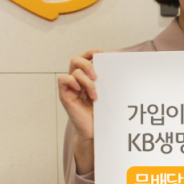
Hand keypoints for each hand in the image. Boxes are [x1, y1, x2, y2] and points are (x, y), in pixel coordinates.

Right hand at [57, 50, 99, 173]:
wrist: (94, 131)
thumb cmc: (102, 113)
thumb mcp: (108, 94)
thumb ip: (108, 81)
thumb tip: (120, 66)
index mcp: (87, 77)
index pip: (85, 57)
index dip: (91, 53)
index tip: (101, 54)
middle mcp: (77, 80)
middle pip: (76, 60)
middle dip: (87, 64)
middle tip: (96, 75)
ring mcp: (71, 88)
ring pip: (74, 71)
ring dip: (86, 80)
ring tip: (94, 94)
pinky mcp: (65, 95)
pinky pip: (63, 80)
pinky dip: (72, 81)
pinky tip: (80, 91)